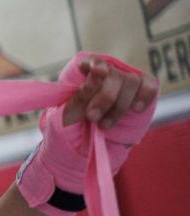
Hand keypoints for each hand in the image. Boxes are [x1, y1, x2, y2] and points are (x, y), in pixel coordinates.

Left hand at [16, 53, 157, 215]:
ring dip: (119, 105)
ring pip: (130, 81)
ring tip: (105, 124)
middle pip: (114, 74)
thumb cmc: (68, 131)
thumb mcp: (67, 116)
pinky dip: (144, 95)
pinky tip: (136, 109)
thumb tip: (96, 73)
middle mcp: (104, 78)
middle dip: (104, 98)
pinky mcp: (139, 96)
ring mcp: (123, 86)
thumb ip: (80, 95)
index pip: (92, 62)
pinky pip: (149, 85)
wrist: (79, 152)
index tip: (95, 72)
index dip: (95, 65)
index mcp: (83, 78)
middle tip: (92, 117)